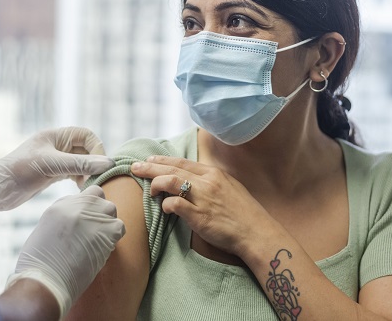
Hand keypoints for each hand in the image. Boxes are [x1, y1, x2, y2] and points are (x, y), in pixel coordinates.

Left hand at [0, 127, 114, 217]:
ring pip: (81, 162)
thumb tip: (107, 163)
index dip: (97, 148)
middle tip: (96, 179)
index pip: (86, 135)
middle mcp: (56, 145)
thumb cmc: (19, 172)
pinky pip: (74, 173)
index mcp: (55, 136)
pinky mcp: (52, 174)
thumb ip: (80, 164)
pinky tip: (80, 189)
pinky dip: (80, 180)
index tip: (98, 166)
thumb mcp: (51, 166)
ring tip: (89, 185)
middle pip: (85, 149)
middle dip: (93, 162)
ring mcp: (55, 160)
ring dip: (88, 172)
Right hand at [6, 185, 125, 317]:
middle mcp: (75, 205)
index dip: (86, 208)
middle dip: (98, 212)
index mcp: (58, 206)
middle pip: (97, 196)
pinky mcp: (105, 231)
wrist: (45, 281)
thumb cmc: (39, 266)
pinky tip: (104, 249)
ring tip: (98, 241)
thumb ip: (61, 220)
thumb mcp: (43, 231)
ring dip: (107, 223)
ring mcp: (91, 216)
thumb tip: (77, 223)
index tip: (84, 222)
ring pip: (110, 208)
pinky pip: (119, 226)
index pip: (81, 196)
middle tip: (93, 232)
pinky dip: (114, 237)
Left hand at [131, 156, 273, 258]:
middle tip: (135, 167)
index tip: (149, 159)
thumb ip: (211, 182)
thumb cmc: (244, 213)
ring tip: (148, 188)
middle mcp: (207, 182)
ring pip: (171, 181)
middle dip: (150, 167)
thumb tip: (192, 181)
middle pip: (172, 168)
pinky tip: (164, 207)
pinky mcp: (199, 216)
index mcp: (214, 173)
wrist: (256, 232)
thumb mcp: (230, 188)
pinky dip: (166, 204)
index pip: (182, 162)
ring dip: (155, 183)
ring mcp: (203, 198)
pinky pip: (175, 204)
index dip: (163, 160)